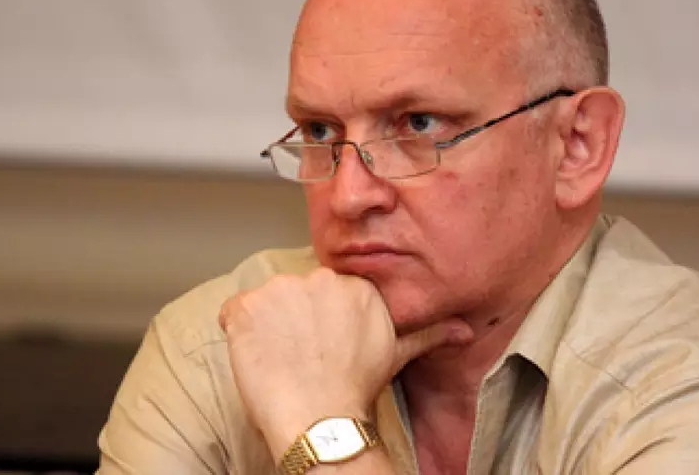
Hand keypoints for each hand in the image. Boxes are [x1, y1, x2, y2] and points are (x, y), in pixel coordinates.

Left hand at [218, 267, 470, 458]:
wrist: (321, 419)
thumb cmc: (356, 389)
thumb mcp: (396, 354)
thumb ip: (427, 332)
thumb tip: (466, 329)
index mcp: (354, 285)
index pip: (323, 291)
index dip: (316, 319)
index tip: (318, 345)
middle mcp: (319, 279)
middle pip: (294, 293)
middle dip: (292, 320)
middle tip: (300, 356)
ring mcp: (279, 291)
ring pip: (264, 303)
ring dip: (266, 328)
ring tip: (279, 360)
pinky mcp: (246, 307)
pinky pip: (233, 313)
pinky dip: (238, 334)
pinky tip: (256, 358)